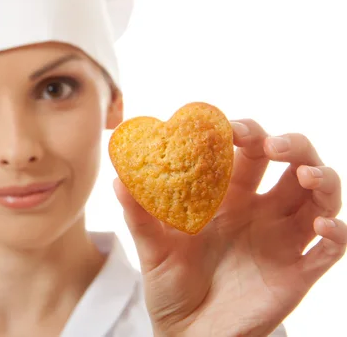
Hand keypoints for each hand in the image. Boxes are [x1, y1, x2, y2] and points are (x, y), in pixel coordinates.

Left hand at [114, 119, 345, 336]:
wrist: (187, 334)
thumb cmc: (170, 285)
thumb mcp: (152, 249)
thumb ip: (139, 215)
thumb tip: (118, 180)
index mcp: (224, 197)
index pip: (244, 152)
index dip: (244, 133)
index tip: (229, 127)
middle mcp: (258, 210)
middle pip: (289, 163)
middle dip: (289, 144)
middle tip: (272, 145)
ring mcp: (282, 239)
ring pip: (319, 196)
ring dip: (321, 178)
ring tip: (305, 176)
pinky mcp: (298, 270)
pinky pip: (330, 247)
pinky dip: (336, 232)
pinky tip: (322, 226)